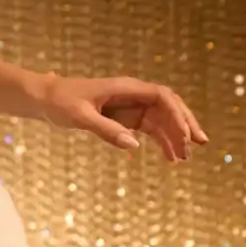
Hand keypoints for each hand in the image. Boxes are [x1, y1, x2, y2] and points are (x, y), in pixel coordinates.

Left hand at [37, 74, 206, 161]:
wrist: (45, 98)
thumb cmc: (60, 103)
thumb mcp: (80, 117)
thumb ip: (106, 130)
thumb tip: (133, 146)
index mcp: (125, 87)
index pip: (161, 97)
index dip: (177, 114)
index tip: (185, 134)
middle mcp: (133, 94)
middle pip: (168, 106)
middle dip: (185, 123)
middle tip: (200, 144)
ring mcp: (131, 106)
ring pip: (161, 120)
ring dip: (174, 137)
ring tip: (184, 158)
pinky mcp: (125, 118)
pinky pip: (149, 129)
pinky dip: (161, 141)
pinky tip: (170, 157)